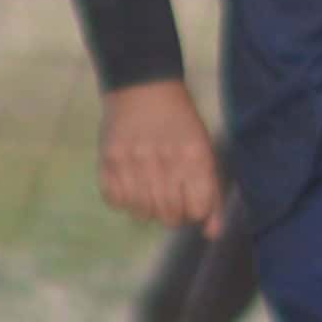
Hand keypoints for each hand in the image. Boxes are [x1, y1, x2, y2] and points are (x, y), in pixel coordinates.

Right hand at [99, 80, 222, 229]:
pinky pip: (116, 202)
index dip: (194, 211)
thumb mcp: (205, 151)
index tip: (189, 198)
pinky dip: (123, 198)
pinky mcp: (108, 162)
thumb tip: (212, 234)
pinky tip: (130, 180)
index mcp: (195, 158)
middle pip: (169, 217)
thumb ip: (212, 195)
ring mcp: (134, 163)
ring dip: (146, 206)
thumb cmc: (180, 124)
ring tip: (148, 184)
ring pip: (142, 214)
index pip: (197, 211)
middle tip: (167, 192)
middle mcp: (165, 162)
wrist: (143, 86)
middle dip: (171, 212)